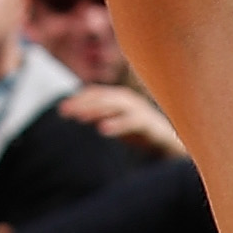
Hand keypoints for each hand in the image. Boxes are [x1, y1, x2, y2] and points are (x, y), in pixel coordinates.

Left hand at [62, 82, 183, 154]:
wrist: (169, 140)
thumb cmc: (139, 129)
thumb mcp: (116, 121)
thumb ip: (100, 116)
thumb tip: (78, 113)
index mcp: (119, 96)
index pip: (95, 93)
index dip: (78, 99)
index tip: (62, 110)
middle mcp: (128, 98)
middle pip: (102, 97)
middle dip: (82, 104)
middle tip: (64, 112)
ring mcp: (139, 108)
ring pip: (114, 105)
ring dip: (96, 110)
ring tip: (80, 118)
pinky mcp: (148, 122)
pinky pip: (131, 121)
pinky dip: (117, 124)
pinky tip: (102, 129)